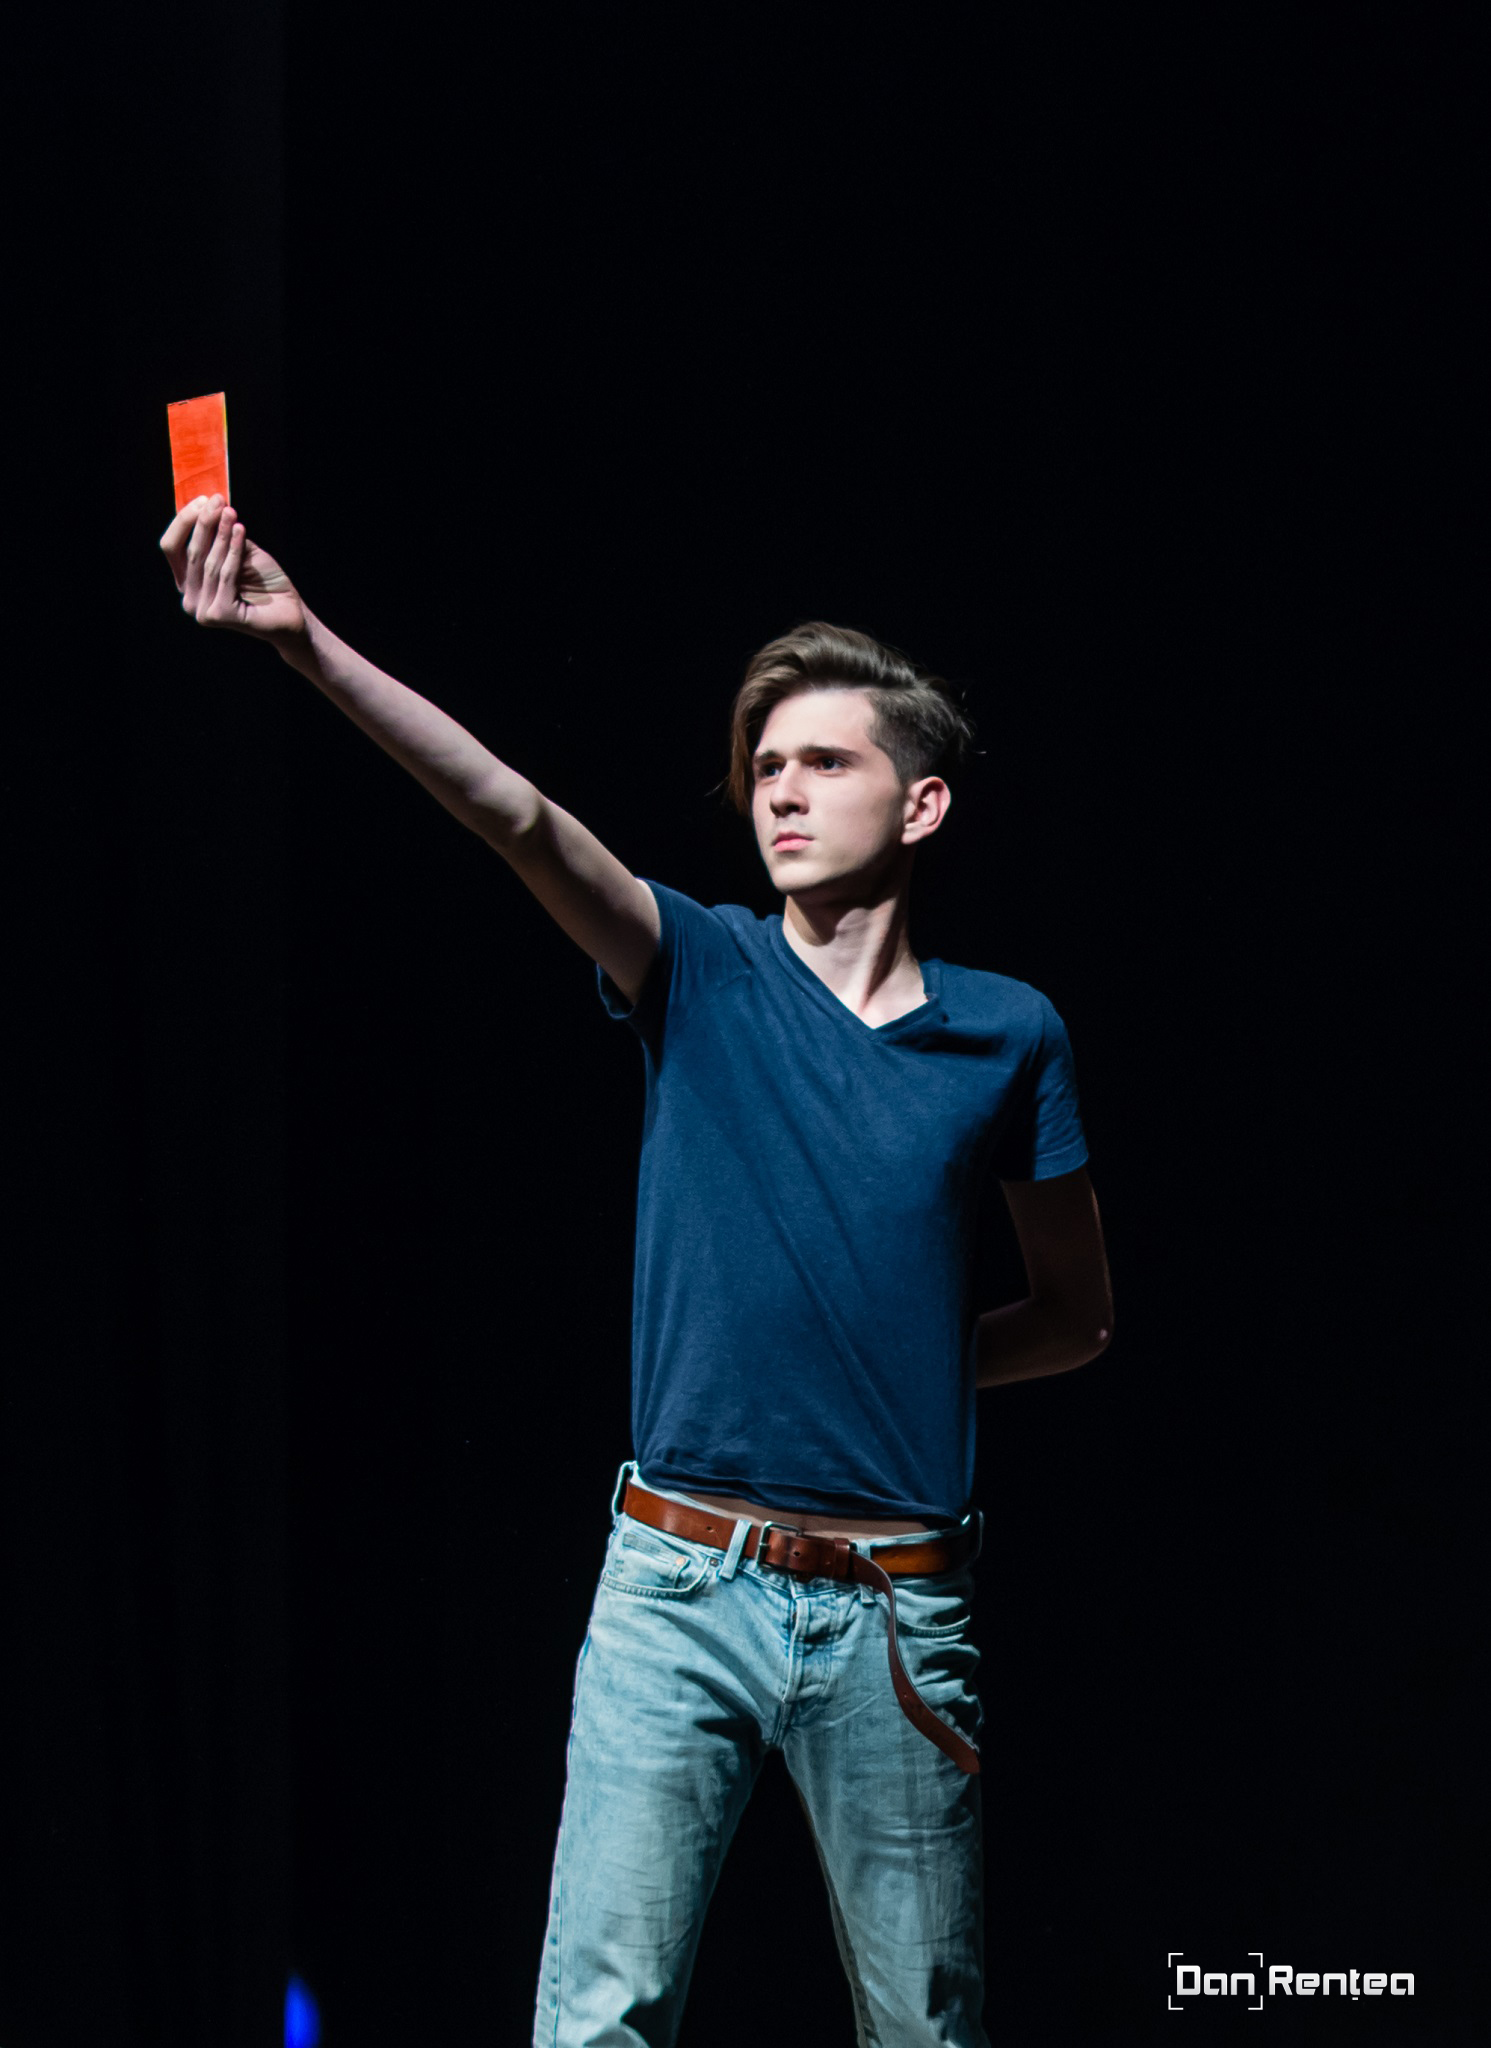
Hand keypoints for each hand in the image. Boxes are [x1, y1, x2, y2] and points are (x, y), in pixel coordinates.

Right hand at [159, 495, 305, 648]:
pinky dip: (233, 551)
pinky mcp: (218, 615)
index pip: (171, 547)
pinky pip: (225, 575)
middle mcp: (190, 598)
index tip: (204, 500)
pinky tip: (240, 530)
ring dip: (219, 534)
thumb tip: (211, 505)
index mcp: (188, 582)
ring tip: (231, 512)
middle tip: (218, 500)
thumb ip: (221, 535)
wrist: (291, 612)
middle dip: (203, 523)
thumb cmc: (265, 582)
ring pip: (208, 563)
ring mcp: (202, 610)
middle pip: (189, 552)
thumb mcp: (239, 550)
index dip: (184, 521)